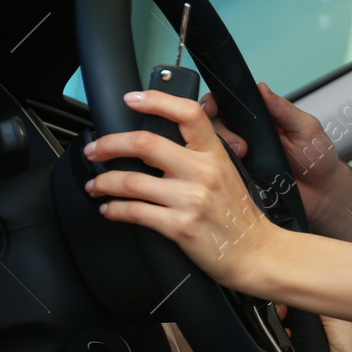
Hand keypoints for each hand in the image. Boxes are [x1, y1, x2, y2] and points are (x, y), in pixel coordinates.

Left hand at [83, 90, 283, 290]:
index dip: (157, 100)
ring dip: (103, 182)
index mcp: (215, 154)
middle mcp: (203, 172)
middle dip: (109, 144)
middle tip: (95, 150)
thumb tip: (159, 143)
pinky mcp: (179, 226)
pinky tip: (110, 209)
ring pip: (131, 181)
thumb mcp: (228, 173)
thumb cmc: (240, 215)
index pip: (188, 114)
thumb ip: (200, 155)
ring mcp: (191, 199)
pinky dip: (114, 210)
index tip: (132, 99)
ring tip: (96, 185)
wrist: (256, 251)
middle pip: (146, 143)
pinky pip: (134, 212)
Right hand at [202, 83, 351, 231]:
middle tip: (240, 144)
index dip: (215, 103)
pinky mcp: (240, 178)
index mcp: (260, 118)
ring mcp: (241, 158)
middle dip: (219, 130)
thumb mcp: (306, 128)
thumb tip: (262, 88)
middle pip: (214, 125)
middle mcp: (246, 136)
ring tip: (242, 156)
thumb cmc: (318, 158)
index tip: (213, 106)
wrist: (323, 193)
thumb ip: (284, 109)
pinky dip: (223, 170)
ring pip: (213, 148)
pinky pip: (222, 171)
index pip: (229, 105)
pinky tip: (233, 171)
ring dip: (220, 150)